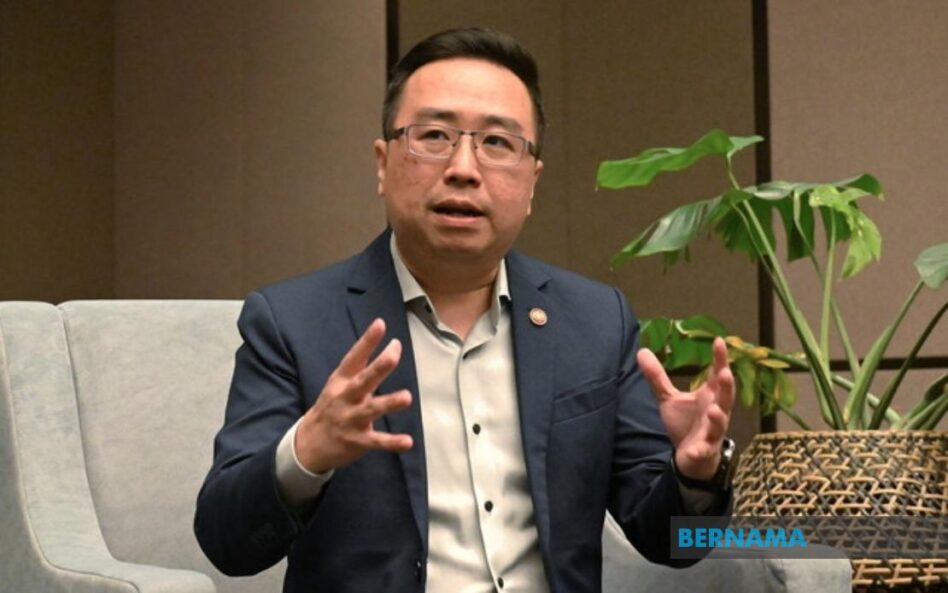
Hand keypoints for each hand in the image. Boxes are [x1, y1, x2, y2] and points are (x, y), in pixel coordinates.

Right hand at [295, 318, 413, 473]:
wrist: (308, 445)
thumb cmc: (331, 407)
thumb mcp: (338, 384)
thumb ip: (361, 367)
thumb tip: (388, 344)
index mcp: (341, 381)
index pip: (354, 357)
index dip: (367, 341)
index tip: (380, 324)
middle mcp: (345, 398)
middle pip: (363, 380)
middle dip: (378, 368)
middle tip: (393, 355)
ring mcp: (351, 420)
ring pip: (371, 410)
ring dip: (389, 403)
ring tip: (407, 397)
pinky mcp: (358, 441)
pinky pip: (376, 441)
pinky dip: (392, 442)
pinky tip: (408, 442)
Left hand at [637, 337, 734, 480]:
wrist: (691, 457)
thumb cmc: (685, 423)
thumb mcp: (669, 398)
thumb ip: (658, 377)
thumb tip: (642, 350)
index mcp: (709, 396)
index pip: (717, 374)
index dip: (720, 359)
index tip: (719, 341)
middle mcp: (716, 410)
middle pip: (725, 397)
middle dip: (727, 386)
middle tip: (726, 372)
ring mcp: (712, 431)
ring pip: (719, 423)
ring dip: (718, 417)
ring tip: (713, 411)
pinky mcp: (705, 449)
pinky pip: (705, 450)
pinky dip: (701, 450)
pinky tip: (696, 450)